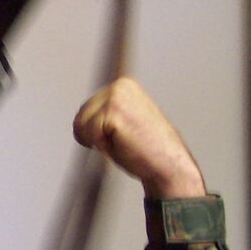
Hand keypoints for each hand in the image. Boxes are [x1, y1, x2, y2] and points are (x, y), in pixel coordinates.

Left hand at [72, 77, 205, 198]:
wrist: (170, 164)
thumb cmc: (147, 149)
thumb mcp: (124, 120)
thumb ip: (106, 111)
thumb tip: (81, 115)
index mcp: (123, 85)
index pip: (87, 108)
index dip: (98, 130)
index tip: (122, 136)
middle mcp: (119, 85)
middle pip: (80, 115)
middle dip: (95, 135)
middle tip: (124, 142)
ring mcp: (116, 97)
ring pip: (81, 124)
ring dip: (98, 141)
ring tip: (124, 143)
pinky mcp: (113, 111)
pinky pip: (87, 133)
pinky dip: (100, 145)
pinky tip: (123, 145)